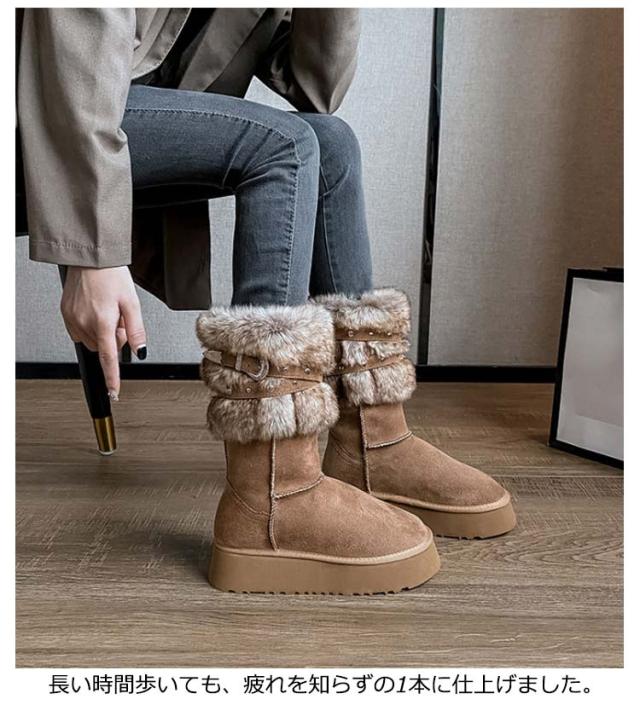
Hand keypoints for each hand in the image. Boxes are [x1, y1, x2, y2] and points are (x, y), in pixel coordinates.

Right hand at [60, 266, 145, 399]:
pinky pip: (80, 331)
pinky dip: (91, 327)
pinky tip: (96, 311)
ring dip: (103, 333)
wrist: (90, 258)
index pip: (108, 358)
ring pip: (92, 340)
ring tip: (108, 311)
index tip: (114, 392)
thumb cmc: (112, 276)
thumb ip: (137, 331)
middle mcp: (84, 323)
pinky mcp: (65, 313)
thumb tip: (141, 352)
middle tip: (120, 318)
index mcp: (103, 322)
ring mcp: (71, 319)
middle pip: (103, 348)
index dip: (112, 377)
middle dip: (116, 339)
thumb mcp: (132, 303)